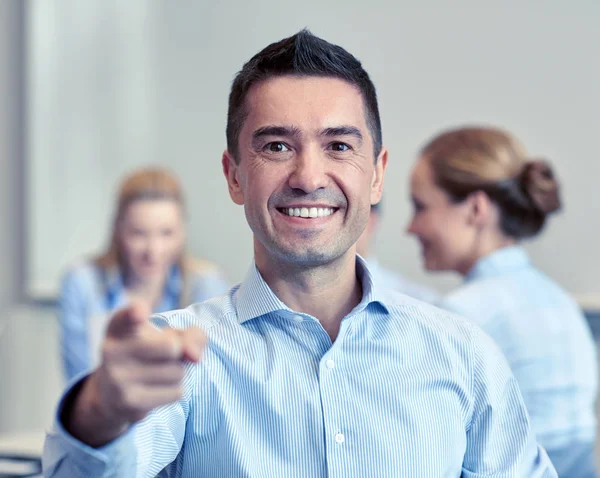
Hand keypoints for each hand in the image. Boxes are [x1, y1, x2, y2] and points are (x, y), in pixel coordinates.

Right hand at [66, 302, 205, 445]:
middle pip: (172, 347)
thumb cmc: (149, 354)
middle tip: (162, 356)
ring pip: (177, 372)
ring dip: (177, 373)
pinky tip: (154, 390)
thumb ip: (191, 335)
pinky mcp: (129, 402)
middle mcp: (112, 350)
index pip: (127, 315)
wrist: (112, 394)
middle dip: (177, 352)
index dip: (135, 312)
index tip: (141, 313)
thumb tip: (195, 356)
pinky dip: (174, 391)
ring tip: (157, 373)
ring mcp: (117, 378)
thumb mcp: (169, 335)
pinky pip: (176, 392)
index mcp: (119, 327)